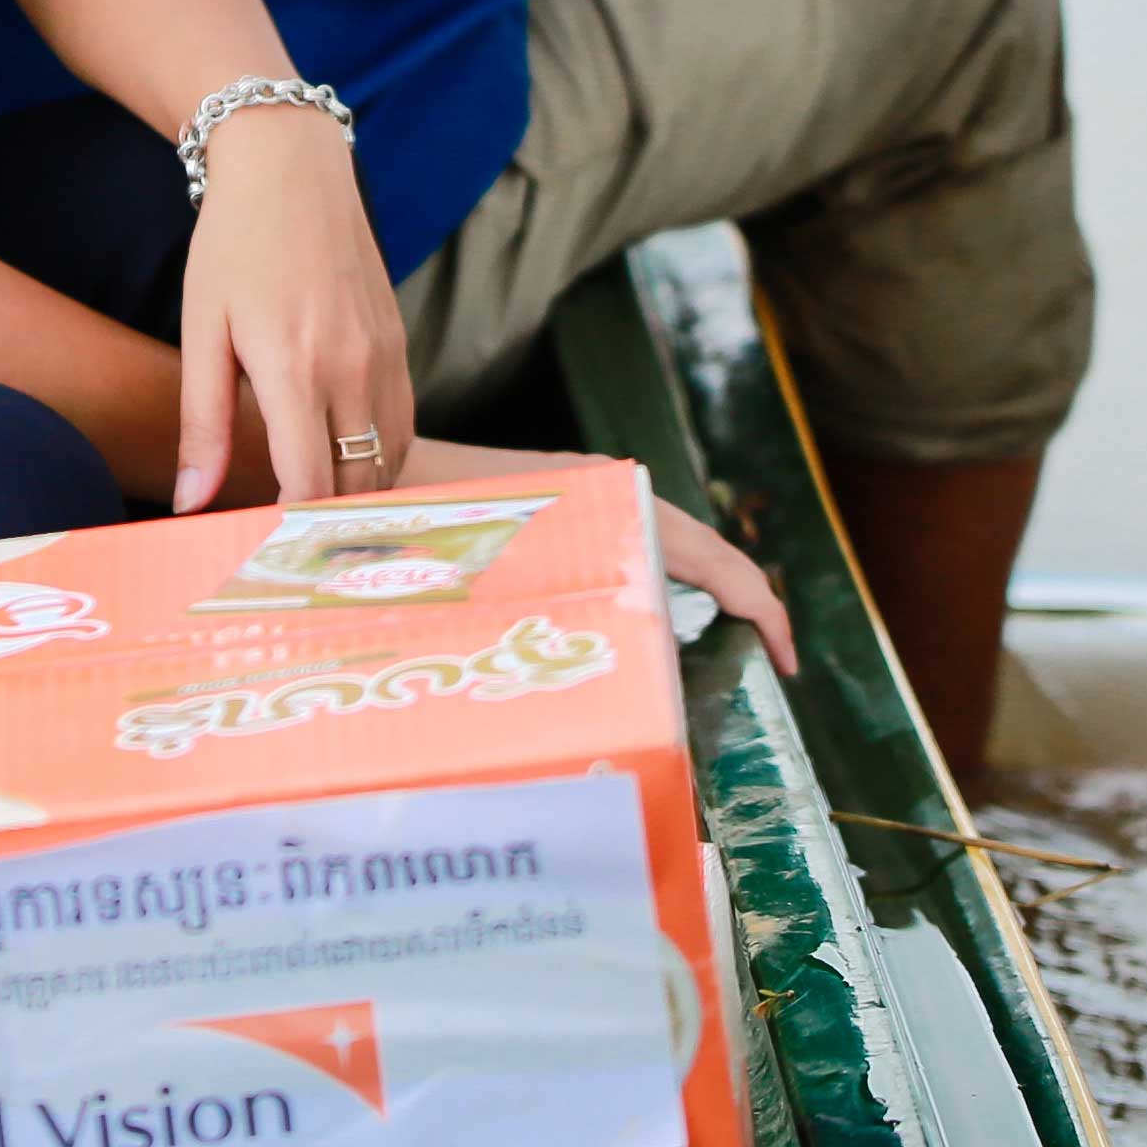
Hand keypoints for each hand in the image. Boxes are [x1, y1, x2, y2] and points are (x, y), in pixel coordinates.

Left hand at [169, 106, 413, 510]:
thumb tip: (190, 505)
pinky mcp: (400, 343)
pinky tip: (348, 469)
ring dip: (359, 498)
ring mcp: (385, 357)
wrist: (292, 170)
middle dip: (327, 525)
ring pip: (390, 462)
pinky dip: (381, 460)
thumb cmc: (233, 249)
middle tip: (292, 549)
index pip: (309, 485)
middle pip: (356, 486)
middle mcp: (352, 370)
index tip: (267, 553)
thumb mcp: (203, 332)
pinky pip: (403, 425)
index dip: (292, 530)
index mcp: (295, 371)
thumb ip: (202, 425)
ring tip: (321, 522)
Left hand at [393, 436, 793, 669]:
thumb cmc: (414, 518)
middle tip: (766, 671)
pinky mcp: (562, 506)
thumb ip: (550, 614)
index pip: (712, 557)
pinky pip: (633, 546)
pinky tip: (651, 632)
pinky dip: (663, 585)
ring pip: (670, 547)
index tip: (786, 660)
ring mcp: (586, 495)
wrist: (361, 465)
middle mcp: (607, 491)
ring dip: (706, 595)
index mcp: (607, 502)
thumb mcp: (497, 574)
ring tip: (726, 659)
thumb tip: (614, 680)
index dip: (761, 607)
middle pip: (703, 551)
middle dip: (745, 605)